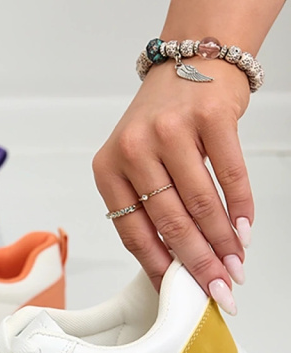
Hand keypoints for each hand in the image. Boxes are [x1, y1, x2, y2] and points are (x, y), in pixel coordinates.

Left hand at [92, 59, 251, 314]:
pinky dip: (241, 208)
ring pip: (201, 204)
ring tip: (236, 266)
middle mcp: (134, 148)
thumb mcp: (138, 163)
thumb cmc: (162, 121)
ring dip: (223, 242)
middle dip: (197, 264)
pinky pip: (230, 175)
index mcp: (108, 167)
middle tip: (217, 289)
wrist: (191, 60)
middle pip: (170, 222)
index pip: (132, 231)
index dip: (158, 266)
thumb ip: (150, 208)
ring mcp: (171, 130)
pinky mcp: (210, 117)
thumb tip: (175, 264)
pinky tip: (245, 231)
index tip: (177, 292)